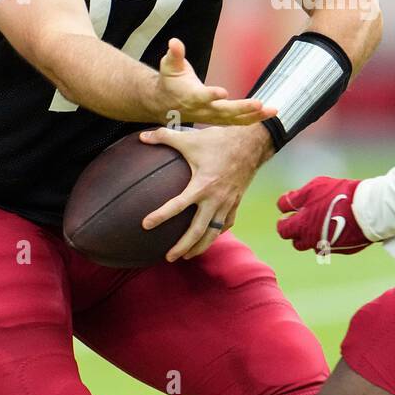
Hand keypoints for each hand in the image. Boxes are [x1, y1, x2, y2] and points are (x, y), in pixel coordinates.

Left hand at [139, 124, 272, 260]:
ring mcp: (228, 203)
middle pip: (198, 231)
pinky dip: (217, 234)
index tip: (146, 224)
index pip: (177, 206)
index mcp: (202, 185)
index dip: (160, 216)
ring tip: (187, 256)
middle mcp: (215, 199)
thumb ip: (164, 137)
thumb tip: (142, 136)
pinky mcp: (236, 202)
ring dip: (200, 246)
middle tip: (169, 257)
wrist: (252, 143)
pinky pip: (226, 224)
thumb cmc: (220, 141)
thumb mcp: (191, 138)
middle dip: (182, 247)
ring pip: (214, 233)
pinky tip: (209, 237)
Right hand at [155, 37, 275, 125]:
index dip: (212, 95)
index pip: (202, 97)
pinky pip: (238, 121)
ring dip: (254, 116)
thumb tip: (174, 42)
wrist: (165, 104)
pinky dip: (254, 118)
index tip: (223, 92)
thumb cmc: (170, 81)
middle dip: (242, 108)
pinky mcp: (219, 119)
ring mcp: (212, 116)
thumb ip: (174, 54)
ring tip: (272, 110)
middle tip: (259, 104)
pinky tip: (269, 113)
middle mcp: (203, 109)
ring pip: (235, 119)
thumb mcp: (169, 65)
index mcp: (191, 96)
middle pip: (224, 111)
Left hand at [276, 177, 372, 256]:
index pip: (282, 226)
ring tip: (315, 224)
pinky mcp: (341, 249)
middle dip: (292, 229)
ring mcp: (326, 246)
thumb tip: (285, 203)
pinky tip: (334, 227)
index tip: (287, 211)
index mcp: (301, 225)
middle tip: (297, 219)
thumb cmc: (340, 194)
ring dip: (308, 236)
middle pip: (293, 239)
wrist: (368, 209)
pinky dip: (327, 238)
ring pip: (309, 245)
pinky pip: (328, 246)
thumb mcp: (314, 188)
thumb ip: (297, 197)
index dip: (283, 215)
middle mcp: (310, 239)